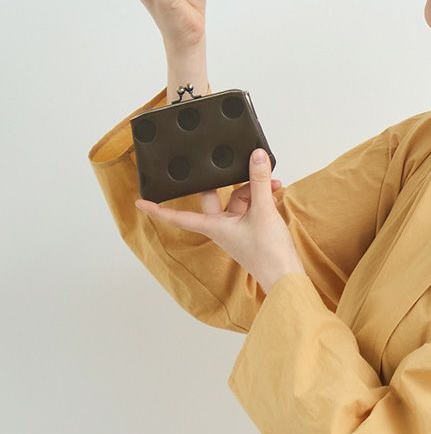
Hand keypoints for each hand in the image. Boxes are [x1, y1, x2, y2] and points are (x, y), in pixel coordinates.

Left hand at [133, 153, 304, 293]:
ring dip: (253, 189)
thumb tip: (256, 156)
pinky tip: (275, 191)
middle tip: (233, 166)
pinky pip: (250, 208)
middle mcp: (222, 228)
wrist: (286, 276)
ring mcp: (237, 230)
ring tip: (271, 183)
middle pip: (215, 199)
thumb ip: (258, 181)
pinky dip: (261, 198)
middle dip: (228, 183)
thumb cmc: (268, 254)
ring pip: (237, 200)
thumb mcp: (263, 210)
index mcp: (214, 226)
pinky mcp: (251, 231)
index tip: (140, 203)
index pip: (178, 217)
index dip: (158, 210)